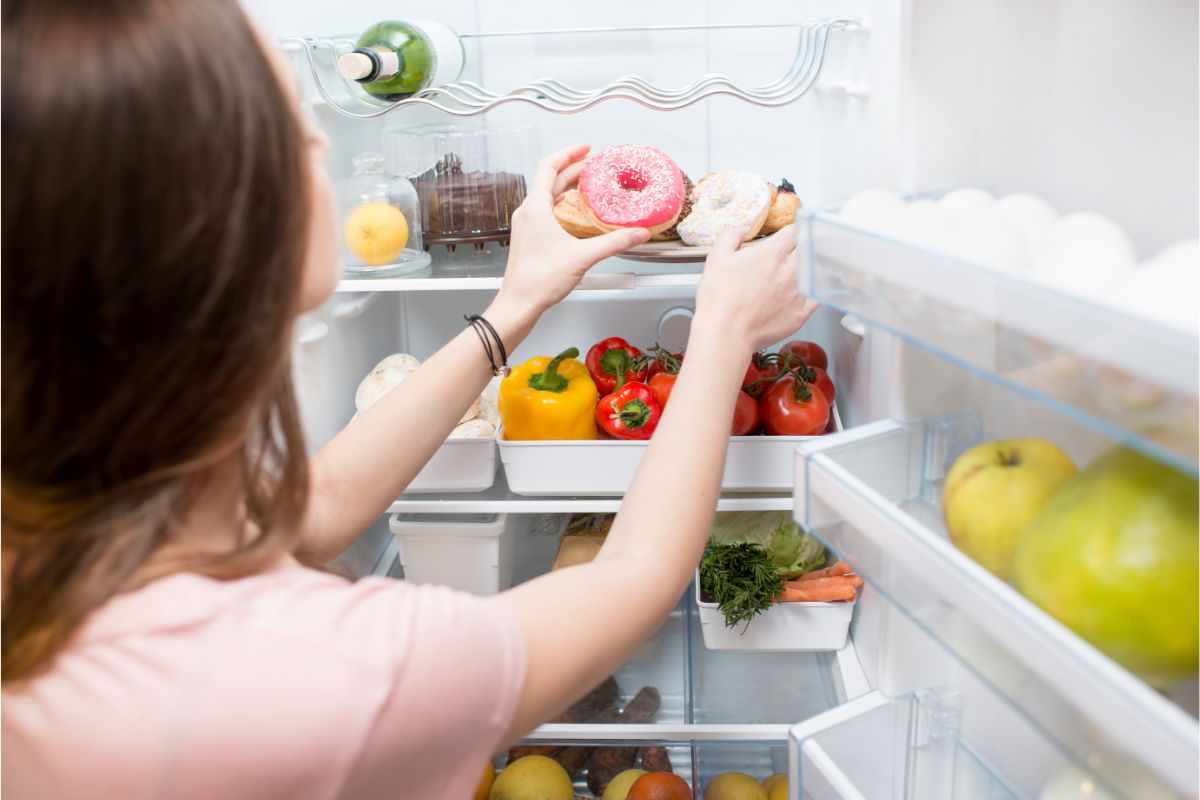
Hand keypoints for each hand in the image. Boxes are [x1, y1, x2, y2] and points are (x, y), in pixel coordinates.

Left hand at [493, 145, 651, 323]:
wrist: (518, 304)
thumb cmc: (539, 280)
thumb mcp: (583, 257)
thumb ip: (614, 243)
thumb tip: (639, 233)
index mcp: (535, 207)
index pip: (549, 166)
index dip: (569, 153)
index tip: (587, 149)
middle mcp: (528, 212)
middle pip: (550, 179)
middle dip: (573, 169)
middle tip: (595, 166)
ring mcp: (526, 225)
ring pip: (546, 195)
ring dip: (566, 186)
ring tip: (588, 184)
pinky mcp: (529, 237)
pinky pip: (545, 210)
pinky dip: (562, 203)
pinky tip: (576, 213)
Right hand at [694, 224, 818, 353]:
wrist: (726, 332)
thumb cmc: (720, 298)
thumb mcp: (717, 257)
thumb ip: (731, 235)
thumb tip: (741, 229)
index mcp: (772, 253)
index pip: (794, 231)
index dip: (791, 231)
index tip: (788, 236)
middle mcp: (790, 269)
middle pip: (810, 248)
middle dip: (803, 247)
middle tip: (795, 252)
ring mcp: (799, 291)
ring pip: (817, 270)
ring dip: (811, 266)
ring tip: (802, 270)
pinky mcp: (802, 312)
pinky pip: (818, 295)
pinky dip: (815, 289)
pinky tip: (809, 289)